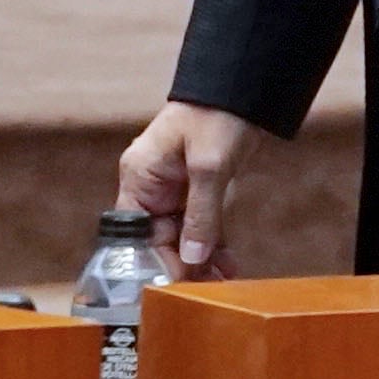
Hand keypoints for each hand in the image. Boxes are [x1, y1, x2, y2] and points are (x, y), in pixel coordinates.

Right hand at [116, 99, 263, 278]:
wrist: (242, 90)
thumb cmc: (216, 116)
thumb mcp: (209, 168)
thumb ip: (201, 215)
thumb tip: (192, 259)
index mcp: (140, 177)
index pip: (137, 233)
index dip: (156, 260)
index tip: (180, 284)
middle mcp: (152, 187)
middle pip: (160, 238)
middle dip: (184, 264)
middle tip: (209, 288)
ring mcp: (174, 189)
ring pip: (182, 236)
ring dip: (201, 259)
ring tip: (223, 280)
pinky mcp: (197, 190)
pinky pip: (200, 225)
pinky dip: (213, 244)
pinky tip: (228, 264)